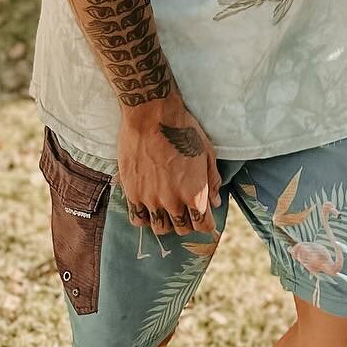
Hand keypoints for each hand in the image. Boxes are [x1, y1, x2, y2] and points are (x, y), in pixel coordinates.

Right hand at [118, 101, 220, 234]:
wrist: (151, 117)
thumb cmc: (183, 131)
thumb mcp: (207, 153)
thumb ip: (211, 181)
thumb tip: (214, 202)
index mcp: (194, 193)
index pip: (203, 225)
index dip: (207, 224)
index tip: (206, 219)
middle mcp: (173, 202)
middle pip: (182, 229)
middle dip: (188, 223)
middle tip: (188, 213)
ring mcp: (150, 199)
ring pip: (160, 228)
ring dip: (167, 223)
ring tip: (169, 211)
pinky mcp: (132, 193)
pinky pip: (138, 219)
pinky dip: (146, 219)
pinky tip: (150, 209)